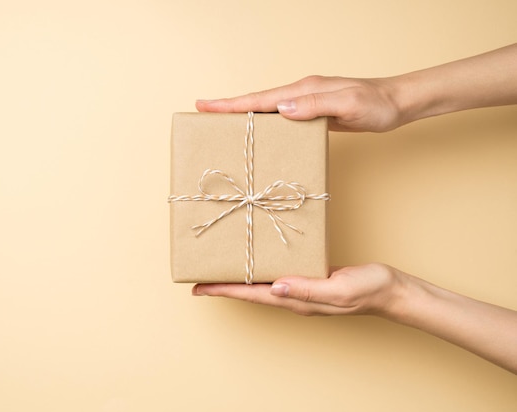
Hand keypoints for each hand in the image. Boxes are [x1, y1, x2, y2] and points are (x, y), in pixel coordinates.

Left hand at [194, 263, 516, 372]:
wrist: (390, 289)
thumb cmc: (368, 288)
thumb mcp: (339, 289)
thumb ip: (307, 288)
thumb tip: (275, 287)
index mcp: (297, 299)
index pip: (252, 295)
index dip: (224, 290)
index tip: (199, 288)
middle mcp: (294, 295)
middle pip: (250, 292)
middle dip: (224, 286)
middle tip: (199, 279)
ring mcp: (301, 287)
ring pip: (261, 284)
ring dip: (239, 278)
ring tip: (219, 270)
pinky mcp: (309, 277)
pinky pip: (277, 275)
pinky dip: (260, 270)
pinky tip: (256, 261)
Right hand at [196, 76, 403, 131]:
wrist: (397, 102)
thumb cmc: (377, 105)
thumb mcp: (349, 104)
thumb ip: (315, 105)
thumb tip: (280, 109)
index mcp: (303, 90)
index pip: (260, 99)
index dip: (231, 104)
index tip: (205, 105)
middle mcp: (300, 93)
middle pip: (257, 101)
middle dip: (229, 108)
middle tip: (202, 113)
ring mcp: (306, 102)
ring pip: (267, 110)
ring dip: (244, 116)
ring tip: (222, 124)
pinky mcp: (313, 112)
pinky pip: (281, 118)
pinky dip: (264, 122)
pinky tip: (260, 132)